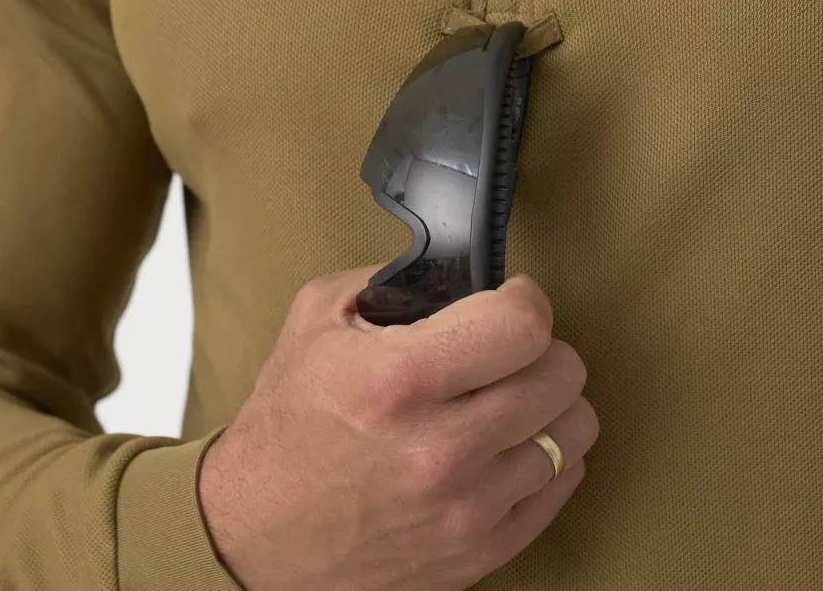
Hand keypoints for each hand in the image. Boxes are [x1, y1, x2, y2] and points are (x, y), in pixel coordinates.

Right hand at [197, 265, 597, 590]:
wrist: (250, 536)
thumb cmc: (286, 426)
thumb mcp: (316, 320)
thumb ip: (392, 280)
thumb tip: (457, 269)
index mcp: (399, 381)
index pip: (522, 324)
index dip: (524, 300)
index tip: (511, 300)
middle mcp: (440, 450)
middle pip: (560, 374)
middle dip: (539, 349)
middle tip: (508, 350)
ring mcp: (465, 509)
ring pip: (573, 431)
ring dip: (550, 404)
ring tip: (513, 396)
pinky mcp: (478, 553)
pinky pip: (560, 486)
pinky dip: (547, 457)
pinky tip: (510, 443)